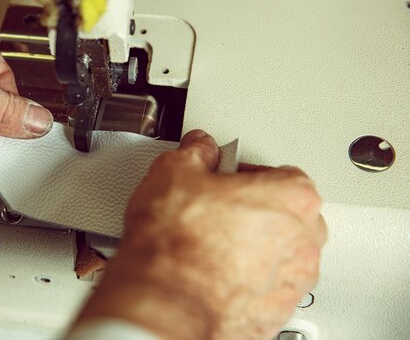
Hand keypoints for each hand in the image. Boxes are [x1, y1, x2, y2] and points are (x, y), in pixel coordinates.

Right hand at [76, 130, 326, 339]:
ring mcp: (291, 285)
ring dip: (254, 249)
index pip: (279, 173)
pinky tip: (212, 275)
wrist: (161, 302)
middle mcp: (303, 243)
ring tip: (211, 244)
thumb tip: (199, 149)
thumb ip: (196, 152)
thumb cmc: (175, 244)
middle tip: (216, 210)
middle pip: (287, 216)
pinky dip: (245, 283)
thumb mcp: (174, 172)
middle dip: (255, 211)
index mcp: (293, 198)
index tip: (222, 178)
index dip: (243, 174)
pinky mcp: (273, 315)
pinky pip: (265, 291)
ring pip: (278, 256)